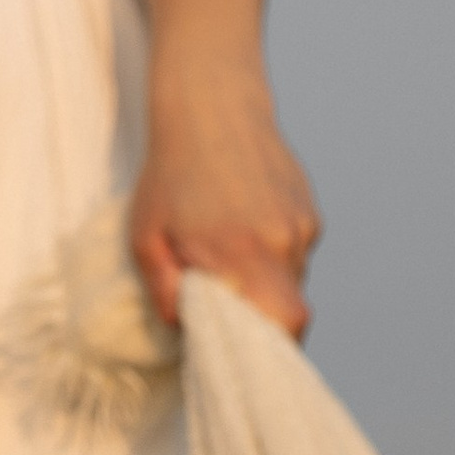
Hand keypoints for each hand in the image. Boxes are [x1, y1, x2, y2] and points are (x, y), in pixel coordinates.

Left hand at [129, 66, 317, 337]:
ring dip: (266, 283)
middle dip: (263, 318)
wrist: (209, 102)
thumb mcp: (146, 237)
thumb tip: (184, 331)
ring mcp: (302, 225)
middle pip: (291, 311)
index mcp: (246, 253)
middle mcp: (284, 242)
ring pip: (293, 281)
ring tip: (232, 252)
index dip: (274, 349)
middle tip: (230, 307)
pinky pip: (296, 252)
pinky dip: (275, 254)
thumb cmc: (170, 173)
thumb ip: (164, 293)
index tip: (250, 352)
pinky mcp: (309, 210)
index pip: (286, 325)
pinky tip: (246, 226)